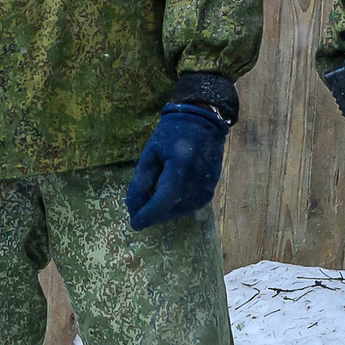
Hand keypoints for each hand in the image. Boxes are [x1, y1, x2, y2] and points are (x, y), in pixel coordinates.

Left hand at [123, 104, 228, 230]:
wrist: (203, 122)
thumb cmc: (172, 133)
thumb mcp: (151, 153)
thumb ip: (141, 181)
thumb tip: (133, 208)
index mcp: (180, 167)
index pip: (163, 201)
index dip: (148, 214)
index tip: (134, 223)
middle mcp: (197, 182)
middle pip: (170, 209)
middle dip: (152, 214)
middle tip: (138, 212)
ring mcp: (207, 188)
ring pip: (179, 211)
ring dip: (163, 212)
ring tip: (151, 205)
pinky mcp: (210, 191)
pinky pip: (189, 207)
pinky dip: (175, 207)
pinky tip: (166, 200)